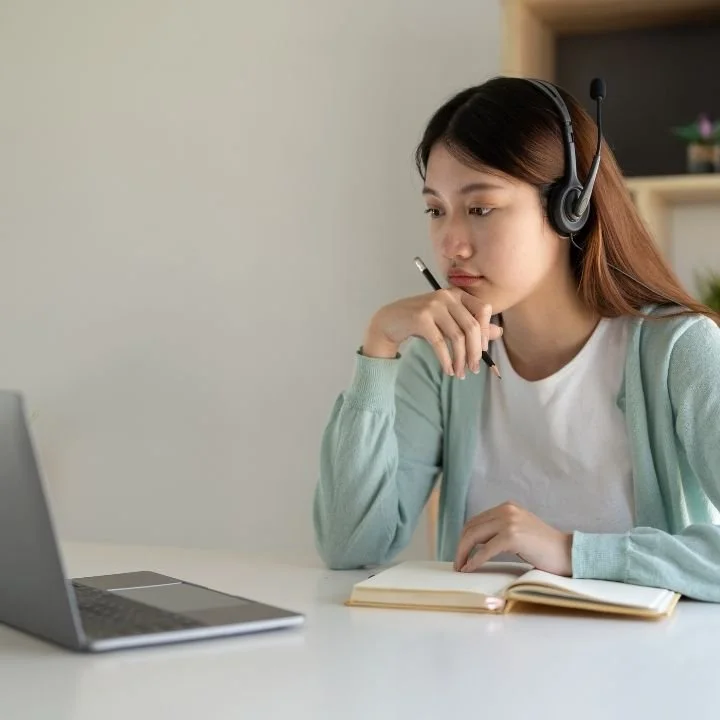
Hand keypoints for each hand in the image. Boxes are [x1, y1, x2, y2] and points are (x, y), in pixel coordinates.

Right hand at [362, 288, 502, 377]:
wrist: (390, 321)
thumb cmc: (422, 322)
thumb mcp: (449, 322)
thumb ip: (472, 325)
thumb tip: (498, 332)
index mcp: (457, 294)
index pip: (483, 310)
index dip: (485, 334)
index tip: (482, 353)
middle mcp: (447, 296)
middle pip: (471, 326)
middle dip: (475, 352)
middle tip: (473, 369)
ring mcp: (433, 305)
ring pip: (457, 337)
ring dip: (461, 359)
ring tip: (459, 373)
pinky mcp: (421, 318)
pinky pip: (440, 343)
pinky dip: (446, 360)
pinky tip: (448, 370)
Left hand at [454, 502, 572, 575]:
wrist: (568, 553)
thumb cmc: (544, 547)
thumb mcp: (519, 530)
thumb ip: (500, 529)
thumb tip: (475, 542)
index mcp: (506, 507)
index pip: (476, 521)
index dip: (464, 537)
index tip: (460, 552)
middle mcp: (506, 510)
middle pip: (472, 527)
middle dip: (461, 546)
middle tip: (457, 563)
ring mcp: (509, 522)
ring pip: (474, 537)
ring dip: (463, 553)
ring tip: (461, 567)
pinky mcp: (512, 537)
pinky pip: (485, 550)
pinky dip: (474, 560)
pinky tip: (469, 569)